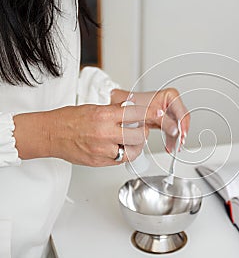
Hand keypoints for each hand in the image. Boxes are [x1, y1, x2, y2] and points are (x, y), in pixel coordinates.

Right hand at [14, 103, 162, 166]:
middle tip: (140, 130)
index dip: (150, 114)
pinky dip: (123, 155)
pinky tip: (120, 148)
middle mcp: (104, 133)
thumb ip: (114, 111)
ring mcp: (101, 149)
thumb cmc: (68, 120)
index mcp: (104, 116)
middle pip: (138, 136)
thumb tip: (132, 107)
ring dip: (136, 146)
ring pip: (132, 152)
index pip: (135, 113)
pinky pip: (119, 160)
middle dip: (143, 133)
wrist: (50, 134)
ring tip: (131, 141)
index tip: (158, 114)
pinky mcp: (98, 161)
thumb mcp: (94, 108)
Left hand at [129, 88, 189, 152]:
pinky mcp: (167, 122)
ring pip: (179, 127)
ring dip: (177, 139)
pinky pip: (173, 132)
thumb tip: (174, 129)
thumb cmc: (133, 105)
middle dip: (181, 132)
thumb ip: (162, 120)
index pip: (181, 111)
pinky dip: (171, 140)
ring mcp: (170, 113)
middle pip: (182, 120)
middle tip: (180, 142)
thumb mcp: (147, 112)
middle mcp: (172, 104)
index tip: (181, 133)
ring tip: (174, 148)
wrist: (124, 109)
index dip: (182, 124)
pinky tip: (169, 147)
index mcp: (170, 96)